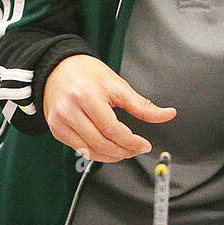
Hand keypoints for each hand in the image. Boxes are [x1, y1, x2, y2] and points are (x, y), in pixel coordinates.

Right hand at [42, 55, 175, 162]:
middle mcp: (70, 110)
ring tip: (123, 150)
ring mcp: (60, 122)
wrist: (58, 68)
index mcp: (86, 96)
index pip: (112, 129)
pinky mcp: (56, 129)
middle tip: (135, 149)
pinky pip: (78, 149)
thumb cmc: (87, 74)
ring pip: (89, 151)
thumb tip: (167, 114)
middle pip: (100, 143)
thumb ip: (142, 105)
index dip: (131, 142)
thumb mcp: (118, 85)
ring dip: (110, 156)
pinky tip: (106, 147)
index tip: (143, 145)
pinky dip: (95, 153)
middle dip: (123, 151)